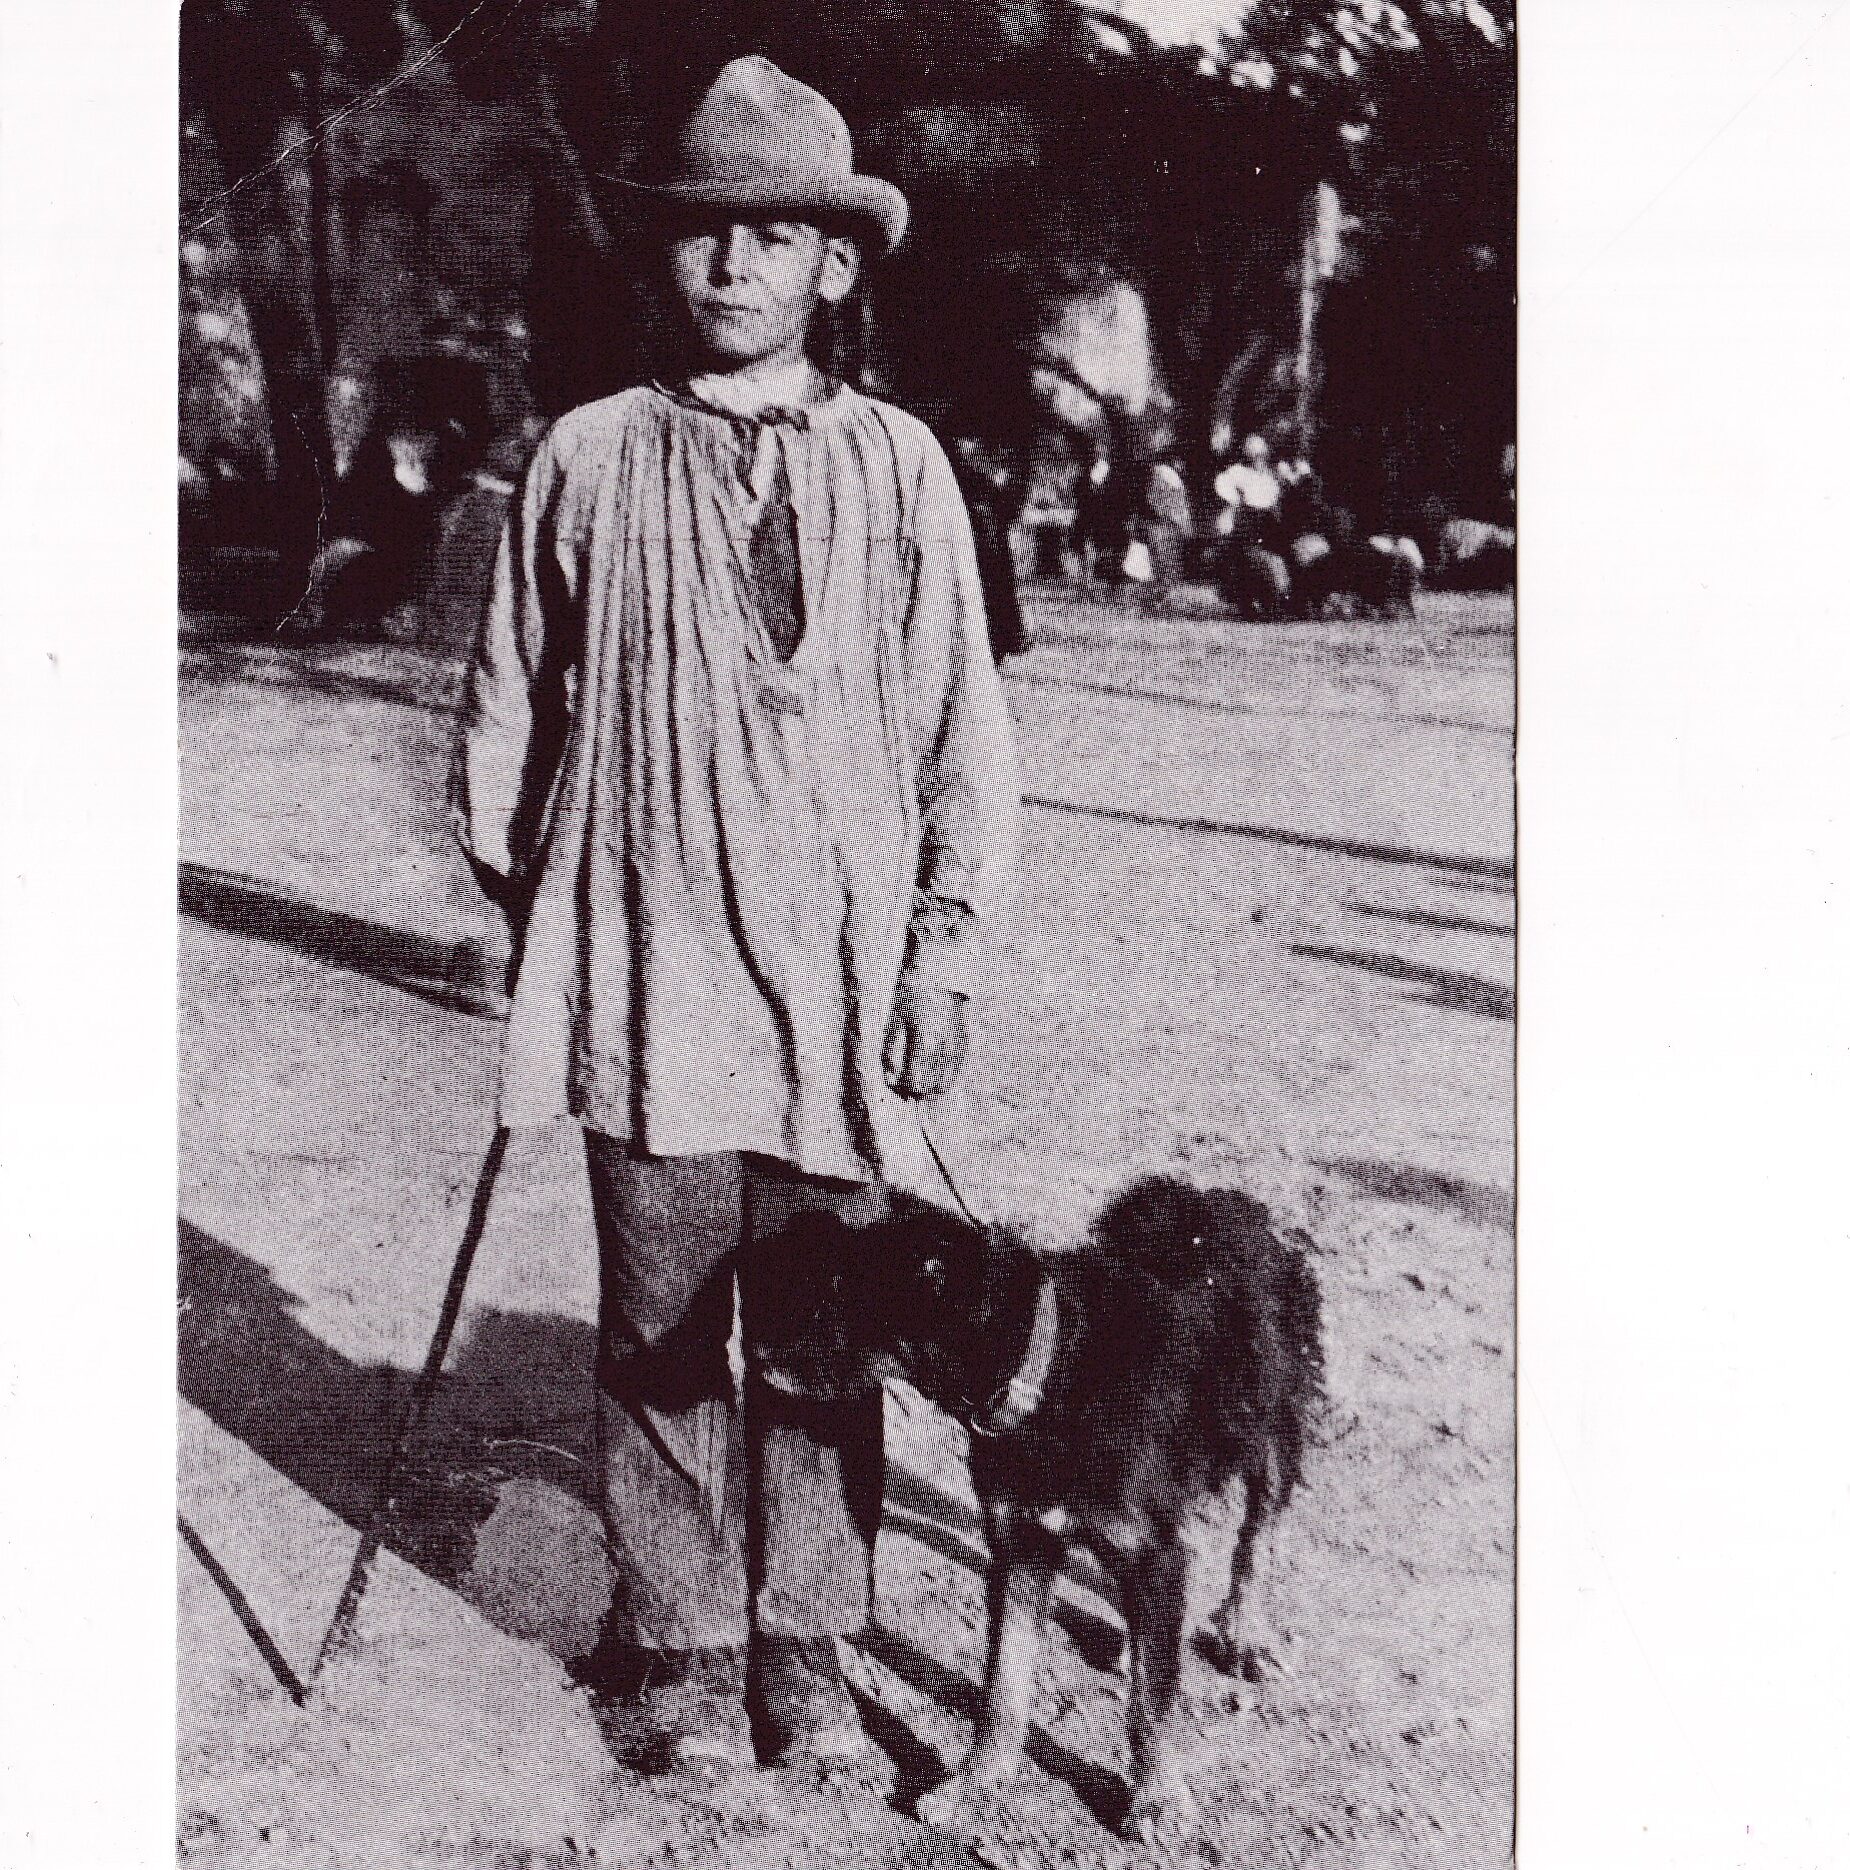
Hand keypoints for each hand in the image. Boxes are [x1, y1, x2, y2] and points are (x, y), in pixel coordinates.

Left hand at [883, 975, 967, 1099]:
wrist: (938, 977)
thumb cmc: (909, 998)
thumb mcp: (893, 1022)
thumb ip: (889, 1054)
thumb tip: (890, 1080)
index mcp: (925, 1043)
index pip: (914, 1083)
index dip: (902, 1087)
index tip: (895, 1082)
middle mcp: (945, 1049)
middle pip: (929, 1088)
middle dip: (915, 1090)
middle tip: (905, 1082)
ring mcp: (958, 1048)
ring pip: (945, 1085)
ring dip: (929, 1087)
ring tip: (918, 1077)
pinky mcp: (966, 1045)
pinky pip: (956, 1074)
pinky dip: (943, 1078)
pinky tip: (932, 1072)